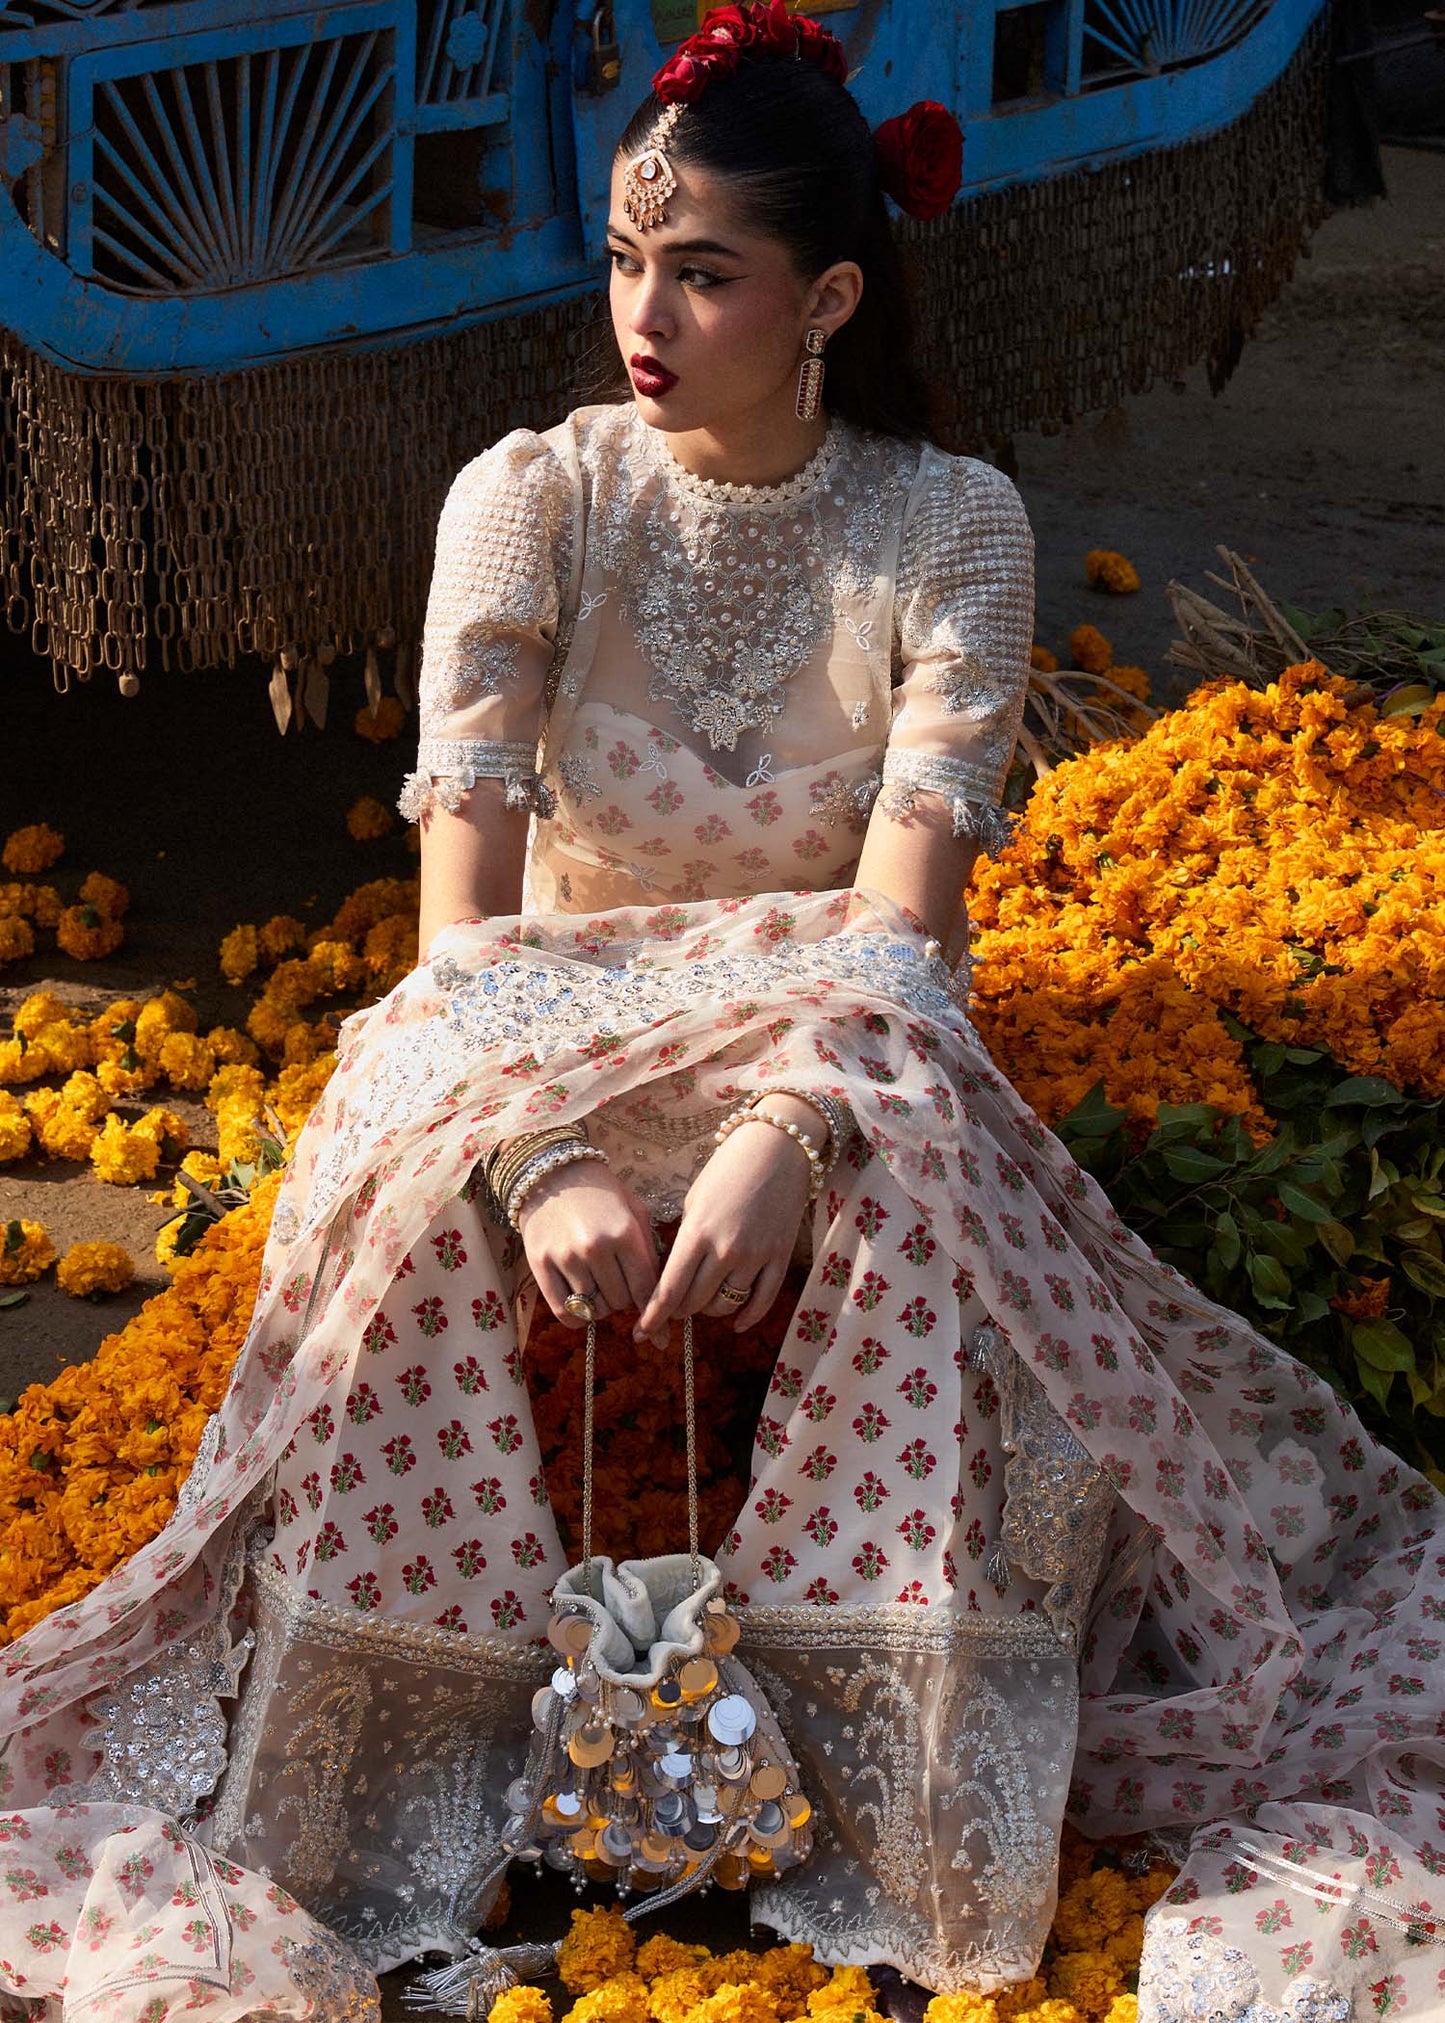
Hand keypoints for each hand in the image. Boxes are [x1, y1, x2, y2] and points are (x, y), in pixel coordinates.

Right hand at [518, 1162, 658, 1326]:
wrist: (553, 1173)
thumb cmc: (601, 1194)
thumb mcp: (634, 1212)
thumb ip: (649, 1253)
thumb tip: (664, 1300)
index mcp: (625, 1233)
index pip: (645, 1289)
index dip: (653, 1312)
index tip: (658, 1333)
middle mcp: (596, 1247)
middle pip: (620, 1302)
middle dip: (624, 1299)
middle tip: (618, 1284)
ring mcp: (566, 1256)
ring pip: (593, 1309)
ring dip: (600, 1306)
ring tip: (599, 1287)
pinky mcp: (540, 1264)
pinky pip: (563, 1311)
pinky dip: (577, 1318)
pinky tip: (582, 1306)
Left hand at [635, 1102, 818, 1342]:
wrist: (777, 1147)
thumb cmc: (727, 1169)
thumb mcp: (694, 1200)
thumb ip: (686, 1240)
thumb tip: (676, 1278)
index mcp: (696, 1232)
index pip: (669, 1289)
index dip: (653, 1316)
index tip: (641, 1333)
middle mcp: (725, 1249)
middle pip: (695, 1302)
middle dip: (680, 1310)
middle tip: (675, 1307)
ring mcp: (755, 1255)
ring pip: (726, 1305)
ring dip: (710, 1310)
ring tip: (705, 1301)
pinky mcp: (780, 1257)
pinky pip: (762, 1301)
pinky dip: (747, 1318)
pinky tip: (736, 1323)